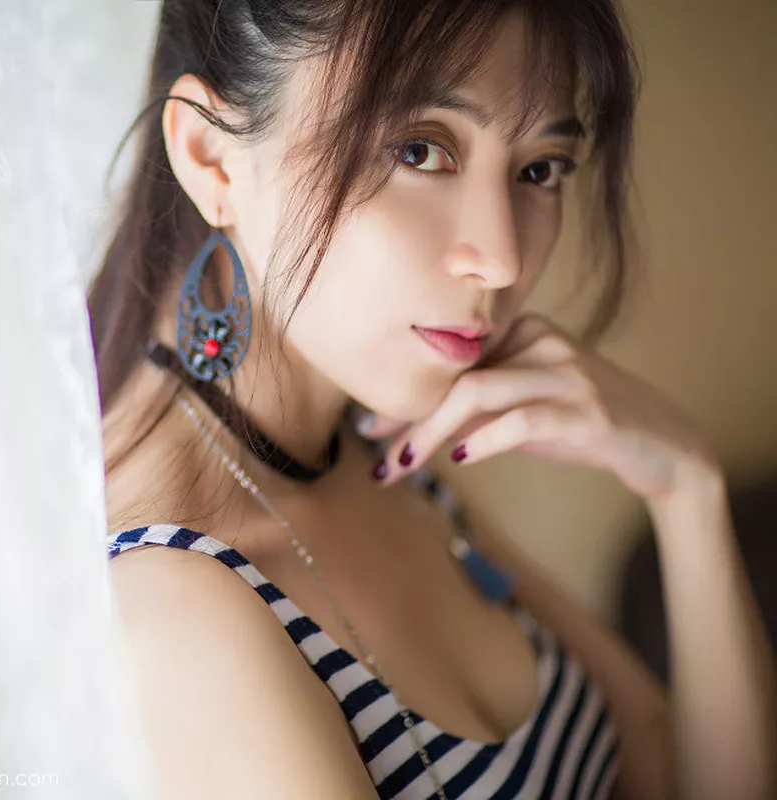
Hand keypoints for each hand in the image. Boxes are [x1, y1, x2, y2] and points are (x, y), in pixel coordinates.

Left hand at [357, 313, 721, 501]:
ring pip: (478, 392)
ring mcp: (568, 373)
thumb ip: (469, 408)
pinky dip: (486, 439)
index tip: (369, 431)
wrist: (662, 445)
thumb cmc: (577, 425)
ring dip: (429, 433)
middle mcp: (542, 342)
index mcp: (522, 330)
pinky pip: (524, 418)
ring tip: (402, 465)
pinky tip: (462, 458)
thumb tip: (393, 427)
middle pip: (454, 374)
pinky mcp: (590, 411)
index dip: (404, 397)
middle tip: (377, 461)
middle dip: (408, 419)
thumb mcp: (519, 409)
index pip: (448, 360)